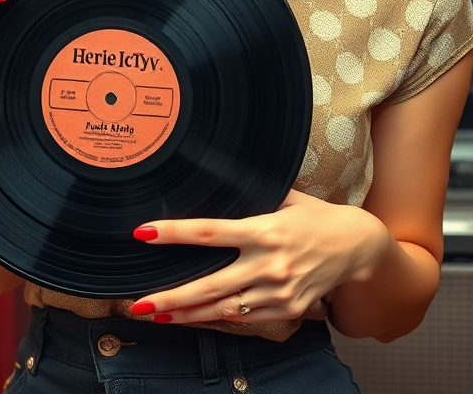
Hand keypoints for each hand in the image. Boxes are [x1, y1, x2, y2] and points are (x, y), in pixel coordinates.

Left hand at [131, 189, 387, 323]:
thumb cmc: (318, 218)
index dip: (174, 233)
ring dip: (187, 314)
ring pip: (222, 309)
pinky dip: (217, 318)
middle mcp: (268, 264)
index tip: (145, 233)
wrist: (357, 247)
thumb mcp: (287, 198)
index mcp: (264, 230)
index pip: (210, 232)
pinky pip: (243, 318)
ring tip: (157, 314)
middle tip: (139, 303)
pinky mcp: (285, 310)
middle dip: (171, 297)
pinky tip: (193, 318)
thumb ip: (254, 193)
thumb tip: (221, 176)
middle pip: (209, 286)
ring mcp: (276, 292)